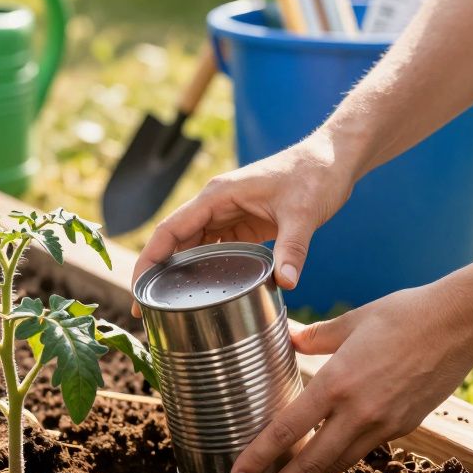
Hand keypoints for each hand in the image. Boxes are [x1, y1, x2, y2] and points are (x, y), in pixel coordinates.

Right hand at [131, 136, 355, 314]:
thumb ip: (293, 248)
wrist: (334, 159)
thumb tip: (287, 284)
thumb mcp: (303, 213)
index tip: (137, 291)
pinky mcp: (243, 224)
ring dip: (179, 275)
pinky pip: (215, 250)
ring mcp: (228, 215)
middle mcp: (215, 205)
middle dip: (158, 275)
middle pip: (174, 243)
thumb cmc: (315, 175)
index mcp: (217, 196)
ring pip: (192, 248)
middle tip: (147, 314)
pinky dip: (205, 271)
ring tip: (168, 310)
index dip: (148, 261)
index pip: (169, 230)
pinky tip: (202, 295)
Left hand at [230, 285, 472, 472]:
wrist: (459, 325)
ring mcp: (384, 424)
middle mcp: (358, 412)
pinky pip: (365, 451)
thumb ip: (316, 336)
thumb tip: (292, 340)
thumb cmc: (404, 314)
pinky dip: (341, 461)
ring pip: (339, 465)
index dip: (258, 457)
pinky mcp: (404, 428)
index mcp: (337, 383)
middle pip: (311, 464)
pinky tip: (327, 462)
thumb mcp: (351, 320)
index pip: (287, 430)